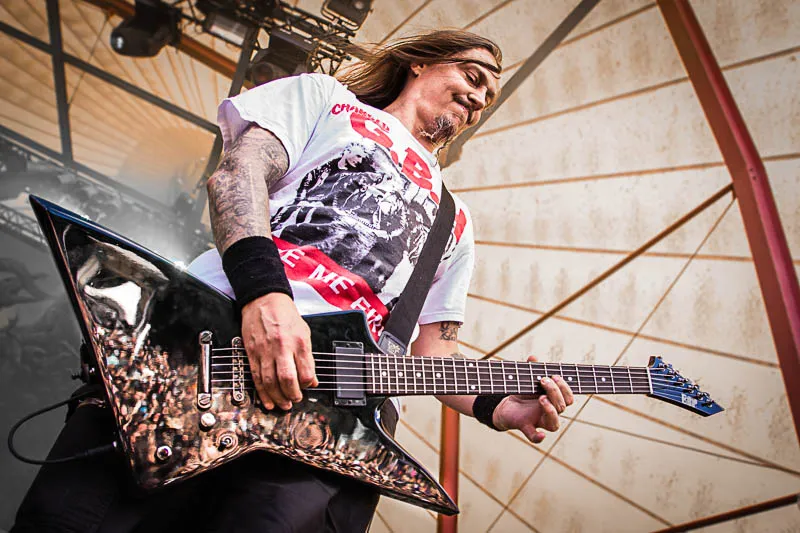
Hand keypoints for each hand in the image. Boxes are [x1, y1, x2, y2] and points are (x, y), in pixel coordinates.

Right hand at [240, 292, 316, 409]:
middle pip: (287, 379)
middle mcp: (282, 347)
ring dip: (277, 397)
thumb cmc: (285, 315)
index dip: (308, 384)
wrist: (263, 300)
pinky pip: (257, 377)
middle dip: (293, 395)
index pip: (306, 371)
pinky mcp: (252, 352)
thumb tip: (312, 380)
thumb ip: (308, 357)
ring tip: (284, 404)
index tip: (308, 386)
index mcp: (298, 341)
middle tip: (296, 400)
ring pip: (270, 382)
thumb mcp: (304, 331)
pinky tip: (268, 401)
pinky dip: (262, 392)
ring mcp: (265, 351)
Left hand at [492, 355, 573, 443]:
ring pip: (554, 423)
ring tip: (541, 398)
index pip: (568, 398)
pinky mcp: (525, 426)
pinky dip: (538, 437)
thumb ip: (531, 369)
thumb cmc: (522, 393)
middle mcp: (549, 412)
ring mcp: (538, 421)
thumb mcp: (526, 379)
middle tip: (543, 380)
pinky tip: (541, 435)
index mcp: (553, 400)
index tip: (555, 375)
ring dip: (550, 409)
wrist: (506, 406)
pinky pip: (534, 436)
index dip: (565, 388)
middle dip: (555, 392)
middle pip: (562, 407)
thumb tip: (533, 358)